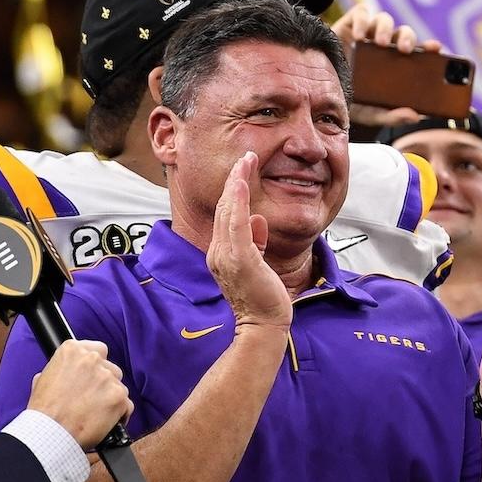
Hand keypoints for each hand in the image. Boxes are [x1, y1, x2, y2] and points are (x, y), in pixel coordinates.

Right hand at [27, 338, 131, 450]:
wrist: (48, 433)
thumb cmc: (43, 411)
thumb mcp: (43, 380)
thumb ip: (62, 369)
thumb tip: (69, 371)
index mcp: (72, 351)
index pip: (98, 349)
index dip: (97, 365)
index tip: (93, 375)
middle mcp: (92, 360)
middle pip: (110, 369)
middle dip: (104, 384)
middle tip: (90, 399)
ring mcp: (108, 378)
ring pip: (119, 387)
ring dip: (111, 398)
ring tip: (94, 413)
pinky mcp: (119, 397)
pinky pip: (127, 405)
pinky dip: (120, 414)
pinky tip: (105, 422)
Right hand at [205, 152, 292, 329]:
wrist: (263, 324)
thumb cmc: (262, 297)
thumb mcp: (257, 263)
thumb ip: (255, 241)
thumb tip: (257, 220)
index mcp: (221, 252)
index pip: (225, 214)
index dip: (232, 190)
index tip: (243, 169)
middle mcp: (218, 252)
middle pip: (223, 208)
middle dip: (234, 180)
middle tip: (245, 156)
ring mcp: (226, 256)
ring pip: (228, 211)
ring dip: (236, 183)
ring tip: (246, 161)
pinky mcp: (240, 259)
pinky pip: (236, 224)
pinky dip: (237, 201)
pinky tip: (241, 182)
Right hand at [331, 1, 443, 128]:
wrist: (316, 90)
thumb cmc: (348, 99)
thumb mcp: (371, 113)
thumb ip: (392, 116)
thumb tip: (415, 117)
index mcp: (396, 63)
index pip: (419, 51)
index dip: (429, 47)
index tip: (436, 48)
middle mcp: (384, 46)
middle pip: (403, 32)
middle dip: (407, 37)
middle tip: (405, 51)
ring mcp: (366, 34)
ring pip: (384, 19)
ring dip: (386, 28)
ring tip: (381, 43)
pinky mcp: (348, 25)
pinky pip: (361, 13)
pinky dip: (362, 19)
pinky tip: (359, 34)